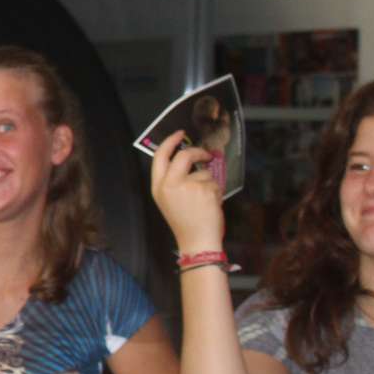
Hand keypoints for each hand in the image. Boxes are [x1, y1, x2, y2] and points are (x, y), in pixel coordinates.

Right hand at [149, 130, 225, 253]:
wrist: (196, 240)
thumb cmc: (184, 221)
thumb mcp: (168, 199)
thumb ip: (173, 179)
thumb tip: (189, 159)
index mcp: (158, 186)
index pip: (159, 156)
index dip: (170, 141)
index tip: (180, 133)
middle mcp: (170, 184)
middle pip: (183, 155)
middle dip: (197, 152)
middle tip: (206, 154)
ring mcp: (188, 186)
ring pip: (203, 172)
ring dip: (209, 182)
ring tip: (205, 200)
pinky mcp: (205, 189)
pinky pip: (214, 182)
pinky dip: (216, 191)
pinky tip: (211, 205)